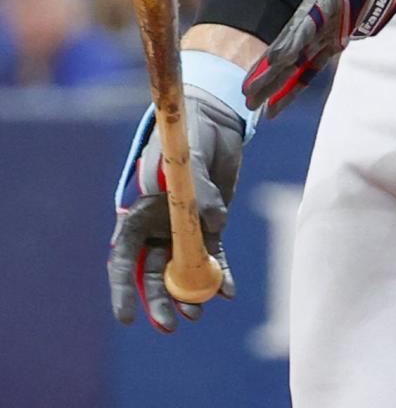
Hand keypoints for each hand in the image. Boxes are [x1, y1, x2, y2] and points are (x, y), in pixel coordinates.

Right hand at [109, 88, 242, 331]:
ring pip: (182, 270)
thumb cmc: (191, 131)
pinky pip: (212, 257)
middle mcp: (159, 223)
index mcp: (140, 208)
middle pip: (153, 271)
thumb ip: (198, 189)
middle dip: (160, 300)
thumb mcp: (189, 153)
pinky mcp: (210, 225)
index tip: (126, 317)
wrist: (217, 116)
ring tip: (199, 311)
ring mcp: (184, 226)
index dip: (123, 287)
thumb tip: (214, 225)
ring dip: (190, 293)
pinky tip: (228, 291)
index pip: (124, 255)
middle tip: (172, 323)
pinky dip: (219, 275)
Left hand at [242, 0, 395, 117]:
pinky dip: (300, 80)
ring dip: (286, 86)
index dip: (290, 43)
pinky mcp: (345, 37)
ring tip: (262, 110)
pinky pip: (318, 63)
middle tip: (249, 100)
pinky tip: (282, 97)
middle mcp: (338, 19)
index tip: (272, 61)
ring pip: (309, 64)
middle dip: (276, 78)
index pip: (309, 21)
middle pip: (303, 53)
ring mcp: (343, 32)